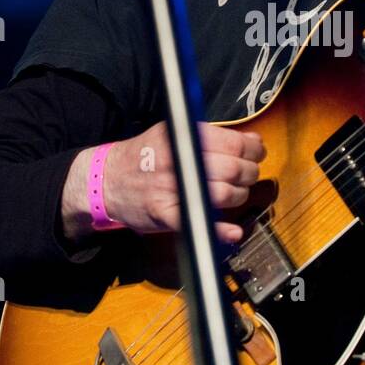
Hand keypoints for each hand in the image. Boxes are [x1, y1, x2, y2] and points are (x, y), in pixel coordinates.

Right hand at [101, 120, 264, 242]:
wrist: (106, 181)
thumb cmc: (144, 156)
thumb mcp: (171, 133)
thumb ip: (210, 136)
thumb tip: (252, 140)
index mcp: (183, 136)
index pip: (234, 143)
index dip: (254, 150)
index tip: (258, 153)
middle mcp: (179, 159)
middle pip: (234, 168)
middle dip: (250, 173)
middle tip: (248, 175)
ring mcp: (172, 188)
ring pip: (225, 194)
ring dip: (239, 196)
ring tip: (235, 194)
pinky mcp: (166, 214)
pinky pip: (200, 222)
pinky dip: (220, 230)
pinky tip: (233, 232)